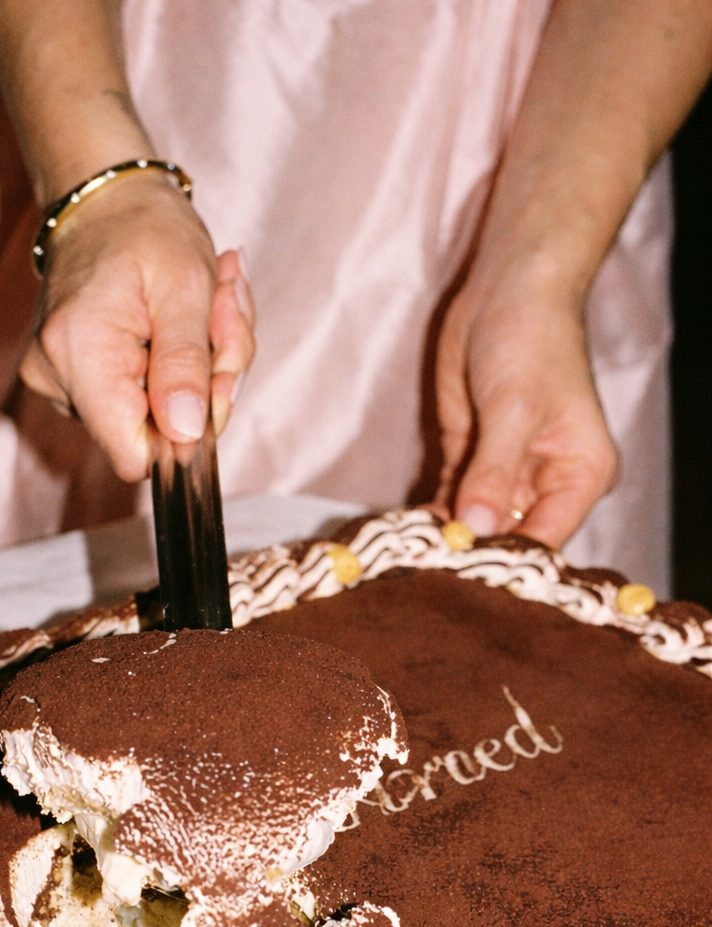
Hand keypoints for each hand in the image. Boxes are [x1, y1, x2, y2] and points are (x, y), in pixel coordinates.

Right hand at [19, 174, 254, 481]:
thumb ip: (186, 365)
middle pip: (153, 435)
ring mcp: (59, 382)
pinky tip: (181, 317)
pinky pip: (141, 398)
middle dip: (206, 383)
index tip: (215, 375)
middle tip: (223, 315)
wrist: (106, 198)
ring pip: (154, 416)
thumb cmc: (147, 228)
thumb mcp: (186, 285)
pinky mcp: (72, 380)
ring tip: (206, 303)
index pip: (136, 454)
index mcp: (79, 354)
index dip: (188, 431)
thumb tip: (186, 436)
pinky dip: (177, 364)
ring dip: (199, 367)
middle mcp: (56, 378)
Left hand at [433, 271, 618, 547]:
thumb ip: (492, 472)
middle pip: (508, 539)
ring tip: (409, 556)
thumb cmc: (531, 340)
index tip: (462, 578)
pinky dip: (432, 516)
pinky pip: (451, 501)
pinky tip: (406, 533)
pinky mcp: (471, 460)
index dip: (505, 562)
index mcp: (579, 476)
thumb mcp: (513, 409)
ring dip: (445, 537)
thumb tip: (475, 529)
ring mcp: (507, 475)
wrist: (509, 289)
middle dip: (470, 554)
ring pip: (475, 524)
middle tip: (426, 570)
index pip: (544, 540)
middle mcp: (547, 484)